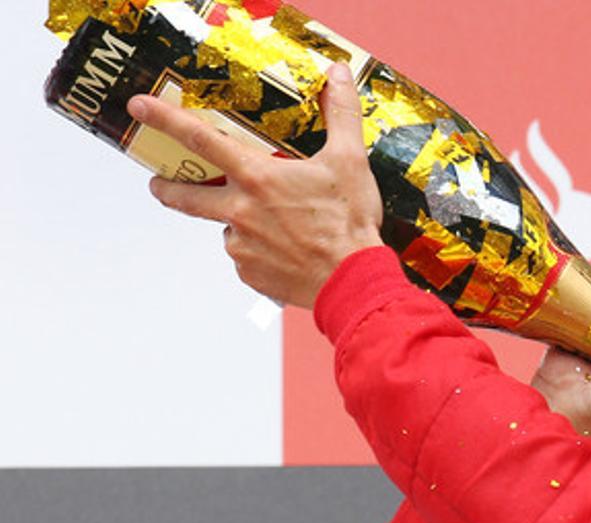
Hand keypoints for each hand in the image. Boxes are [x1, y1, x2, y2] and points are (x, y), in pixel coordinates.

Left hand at [127, 63, 383, 307]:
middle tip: (160, 183)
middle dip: (167, 187)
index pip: (200, 139)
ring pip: (227, 226)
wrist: (353, 280)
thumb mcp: (350, 160)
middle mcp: (239, 210)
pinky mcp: (249, 273)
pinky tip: (286, 249)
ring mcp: (240, 244)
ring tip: (277, 224)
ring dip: (238, 221)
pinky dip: (258, 250)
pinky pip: (245, 256)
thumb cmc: (348, 222)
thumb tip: (338, 74)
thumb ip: (341, 113)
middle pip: (185, 195)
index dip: (165, 119)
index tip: (138, 106)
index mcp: (257, 177)